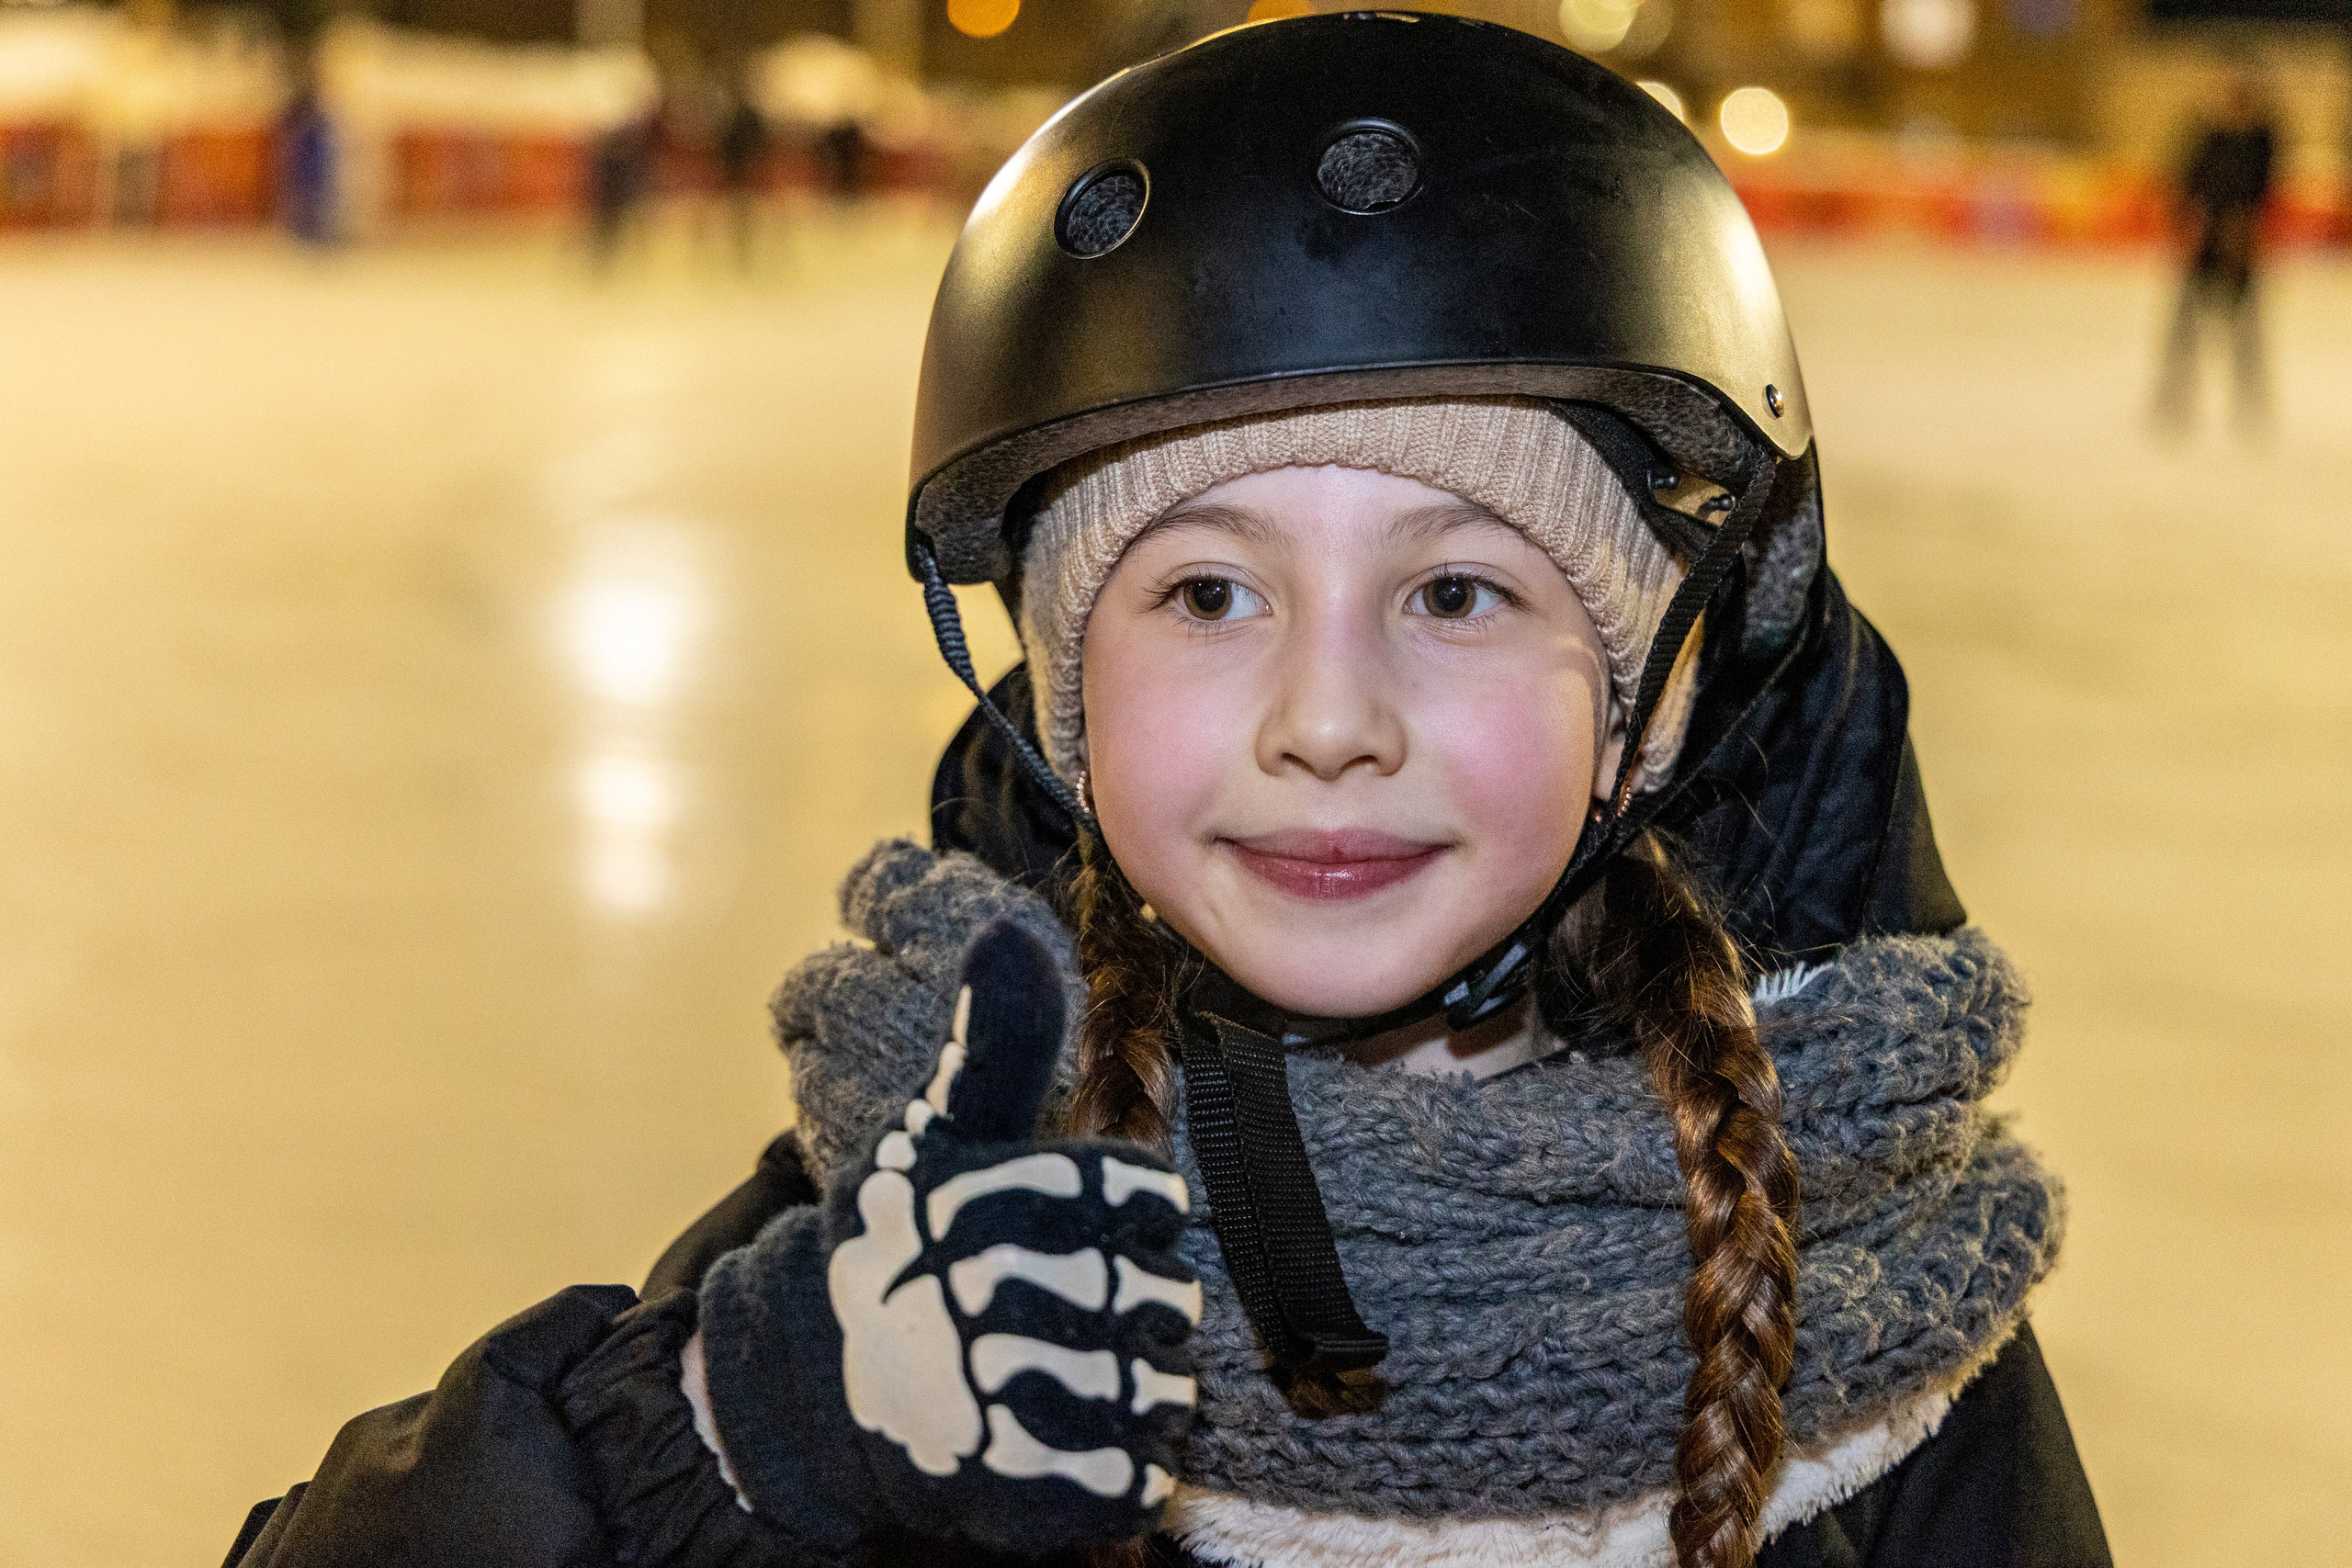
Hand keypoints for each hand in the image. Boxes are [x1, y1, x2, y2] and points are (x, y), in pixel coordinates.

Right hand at [722, 919, 1198, 1555]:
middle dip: (1132, 1302)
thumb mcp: (939, 1132)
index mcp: (1006, 1201)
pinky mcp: (1033, 1489)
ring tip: (1069, 1366)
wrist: (816, 1387)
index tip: (1079, 1225)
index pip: (1149, 1197)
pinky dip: (1125, 1459)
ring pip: (1163, 1384)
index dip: (1129, 1213)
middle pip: (1166, 1295)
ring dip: (1133, 1380)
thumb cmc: (899, 1246)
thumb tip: (1010, 930)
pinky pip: (1140, 1470)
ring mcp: (1022, 1396)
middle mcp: (1015, 1295)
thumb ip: (995, 1043)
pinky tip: (1077, 1434)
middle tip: (1070, 1306)